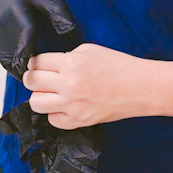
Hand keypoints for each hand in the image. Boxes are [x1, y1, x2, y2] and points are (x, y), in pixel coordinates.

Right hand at [0, 0, 79, 103]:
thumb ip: (61, 16)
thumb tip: (72, 37)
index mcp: (20, 21)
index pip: (28, 48)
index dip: (37, 64)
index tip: (48, 76)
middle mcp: (5, 33)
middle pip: (18, 62)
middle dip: (33, 74)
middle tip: (49, 81)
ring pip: (7, 66)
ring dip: (20, 73)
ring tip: (35, 81)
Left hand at [23, 44, 151, 129]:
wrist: (141, 88)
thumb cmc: (120, 67)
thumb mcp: (90, 51)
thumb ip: (67, 57)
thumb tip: (50, 66)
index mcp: (71, 64)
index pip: (37, 63)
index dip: (35, 62)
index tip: (37, 64)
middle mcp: (69, 86)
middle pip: (31, 83)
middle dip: (32, 78)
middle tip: (39, 77)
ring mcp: (73, 106)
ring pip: (36, 104)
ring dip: (40, 96)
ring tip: (52, 93)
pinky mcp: (80, 121)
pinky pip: (53, 120)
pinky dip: (56, 113)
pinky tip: (65, 105)